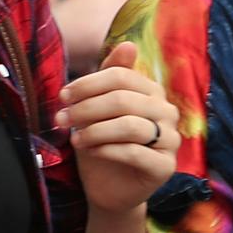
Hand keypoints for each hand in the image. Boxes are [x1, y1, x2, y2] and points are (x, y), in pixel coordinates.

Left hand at [56, 42, 179, 213]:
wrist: (106, 187)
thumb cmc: (100, 142)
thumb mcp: (98, 108)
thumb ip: (108, 78)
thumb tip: (128, 44)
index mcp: (152, 93)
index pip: (122, 76)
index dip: (88, 84)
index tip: (63, 96)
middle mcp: (166, 113)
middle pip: (124, 100)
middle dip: (86, 108)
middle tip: (61, 119)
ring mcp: (170, 141)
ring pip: (130, 125)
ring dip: (94, 130)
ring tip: (74, 137)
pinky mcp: (164, 167)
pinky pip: (134, 152)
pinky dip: (105, 149)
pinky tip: (89, 151)